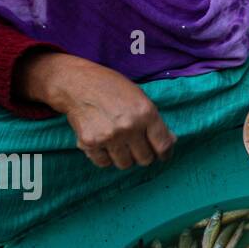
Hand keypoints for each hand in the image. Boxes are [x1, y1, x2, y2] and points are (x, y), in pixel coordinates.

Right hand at [19, 52, 175, 169]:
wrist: (77, 83)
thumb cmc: (112, 87)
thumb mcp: (140, 97)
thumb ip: (154, 120)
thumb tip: (170, 141)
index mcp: (146, 113)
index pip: (163, 145)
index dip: (165, 154)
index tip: (163, 156)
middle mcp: (129, 127)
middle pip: (145, 158)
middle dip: (144, 156)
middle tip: (139, 149)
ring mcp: (109, 137)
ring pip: (125, 164)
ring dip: (126, 158)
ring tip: (121, 146)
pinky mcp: (90, 143)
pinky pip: (104, 163)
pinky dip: (106, 158)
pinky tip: (106, 146)